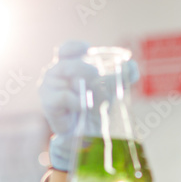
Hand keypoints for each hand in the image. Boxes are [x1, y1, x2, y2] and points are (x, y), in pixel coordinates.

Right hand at [38, 41, 138, 172]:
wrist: (86, 133)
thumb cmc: (95, 105)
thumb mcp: (112, 87)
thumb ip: (125, 74)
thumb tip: (132, 65)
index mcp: (67, 65)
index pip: (66, 49)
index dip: (76, 48)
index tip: (88, 51)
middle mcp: (54, 74)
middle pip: (66, 63)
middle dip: (85, 68)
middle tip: (97, 75)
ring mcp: (48, 88)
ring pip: (64, 78)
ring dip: (81, 85)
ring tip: (90, 96)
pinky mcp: (49, 104)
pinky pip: (63, 96)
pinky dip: (75, 100)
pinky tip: (82, 107)